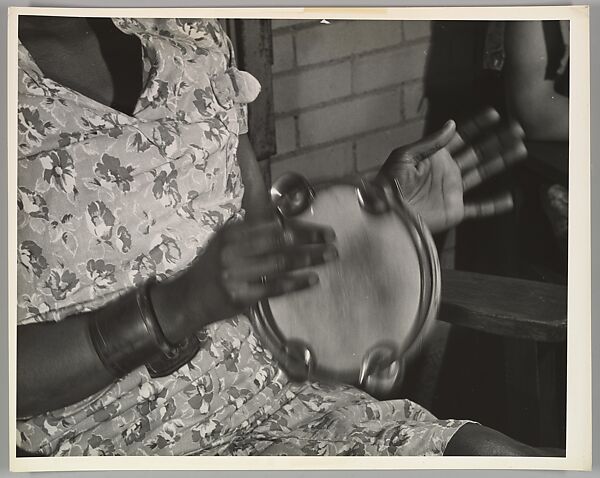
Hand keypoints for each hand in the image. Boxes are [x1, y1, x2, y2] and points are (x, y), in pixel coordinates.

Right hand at [152, 217, 337, 342]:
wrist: (189, 297)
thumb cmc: (214, 267)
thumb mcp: (226, 241)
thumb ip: (252, 231)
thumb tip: (284, 220)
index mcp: (232, 232)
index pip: (271, 224)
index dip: (300, 226)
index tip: (322, 229)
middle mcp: (233, 249)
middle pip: (278, 240)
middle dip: (309, 239)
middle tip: (332, 240)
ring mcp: (236, 273)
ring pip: (279, 263)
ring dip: (308, 259)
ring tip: (329, 257)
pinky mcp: (240, 295)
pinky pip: (274, 287)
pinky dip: (296, 283)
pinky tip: (313, 280)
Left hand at [376, 109, 526, 233]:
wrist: (385, 212)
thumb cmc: (388, 183)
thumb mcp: (405, 156)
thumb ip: (430, 142)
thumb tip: (451, 124)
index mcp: (434, 157)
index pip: (460, 137)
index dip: (477, 125)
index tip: (494, 114)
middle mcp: (446, 171)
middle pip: (477, 152)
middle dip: (497, 140)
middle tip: (517, 129)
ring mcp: (452, 191)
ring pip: (482, 173)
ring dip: (501, 162)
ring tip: (520, 149)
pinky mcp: (454, 210)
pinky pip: (478, 208)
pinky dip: (494, 205)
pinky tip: (510, 199)